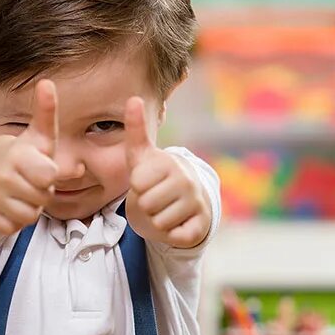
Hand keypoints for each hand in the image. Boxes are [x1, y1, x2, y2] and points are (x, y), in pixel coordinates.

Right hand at [0, 79, 58, 233]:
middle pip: (43, 198)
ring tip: (22, 192)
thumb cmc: (22, 155)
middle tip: (32, 181)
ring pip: (30, 216)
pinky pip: (14, 227)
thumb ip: (47, 112)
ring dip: (30, 207)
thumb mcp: (38, 135)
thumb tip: (47, 83)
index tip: (42, 167)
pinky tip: (10, 205)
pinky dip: (15, 220)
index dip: (51, 175)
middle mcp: (2, 176)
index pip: (49, 176)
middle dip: (42, 192)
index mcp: (17, 155)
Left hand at [124, 96, 210, 247]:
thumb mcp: (142, 155)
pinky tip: (178, 222)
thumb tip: (133, 98)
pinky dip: (172, 234)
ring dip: (157, 220)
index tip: (148, 181)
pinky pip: (175, 237)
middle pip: (146, 204)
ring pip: (158, 223)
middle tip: (156, 198)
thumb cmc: (157, 175)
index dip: (138, 186)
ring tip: (166, 209)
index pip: (137, 184)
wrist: (189, 198)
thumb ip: (135, 129)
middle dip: (146, 205)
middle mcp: (187, 181)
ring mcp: (197, 204)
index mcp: (170, 162)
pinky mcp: (201, 226)